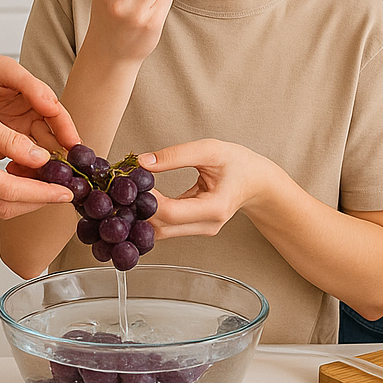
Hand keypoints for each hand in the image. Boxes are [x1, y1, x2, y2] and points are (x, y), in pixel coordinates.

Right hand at [0, 92, 77, 218]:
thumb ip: (10, 139)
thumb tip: (42, 158)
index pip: (10, 191)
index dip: (42, 193)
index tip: (67, 191)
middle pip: (6, 207)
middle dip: (39, 200)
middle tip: (66, 190)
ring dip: (26, 199)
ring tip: (50, 184)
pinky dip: (9, 196)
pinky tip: (25, 182)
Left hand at [140, 140, 269, 239]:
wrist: (257, 181)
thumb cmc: (238, 163)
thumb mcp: (209, 150)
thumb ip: (176, 155)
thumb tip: (143, 162)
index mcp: (215, 208)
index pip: (171, 213)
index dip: (148, 200)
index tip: (135, 182)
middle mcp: (208, 225)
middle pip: (162, 228)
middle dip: (139, 210)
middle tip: (125, 189)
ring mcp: (201, 230)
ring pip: (161, 232)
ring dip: (142, 215)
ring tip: (132, 192)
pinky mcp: (194, 228)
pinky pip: (167, 227)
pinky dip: (152, 215)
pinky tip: (143, 198)